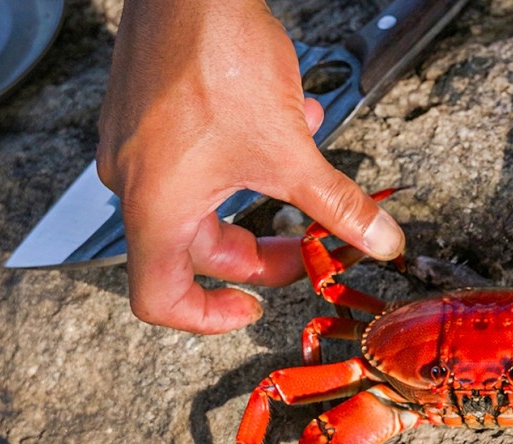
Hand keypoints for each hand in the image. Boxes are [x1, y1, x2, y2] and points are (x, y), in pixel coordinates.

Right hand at [95, 0, 404, 333]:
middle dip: (259, 248)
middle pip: (195, 249)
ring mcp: (133, 145)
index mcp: (156, 208)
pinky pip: (192, 157)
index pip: (160, 299)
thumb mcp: (291, 149)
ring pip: (201, 198)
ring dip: (259, 192)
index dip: (207, 316)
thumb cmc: (216, 57)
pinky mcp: (143, 113)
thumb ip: (337, 206)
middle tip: (304, 244)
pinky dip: (240, 156)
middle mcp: (133, 183)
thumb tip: (379, 241)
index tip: (252, 305)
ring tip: (302, 166)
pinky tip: (284, 118)